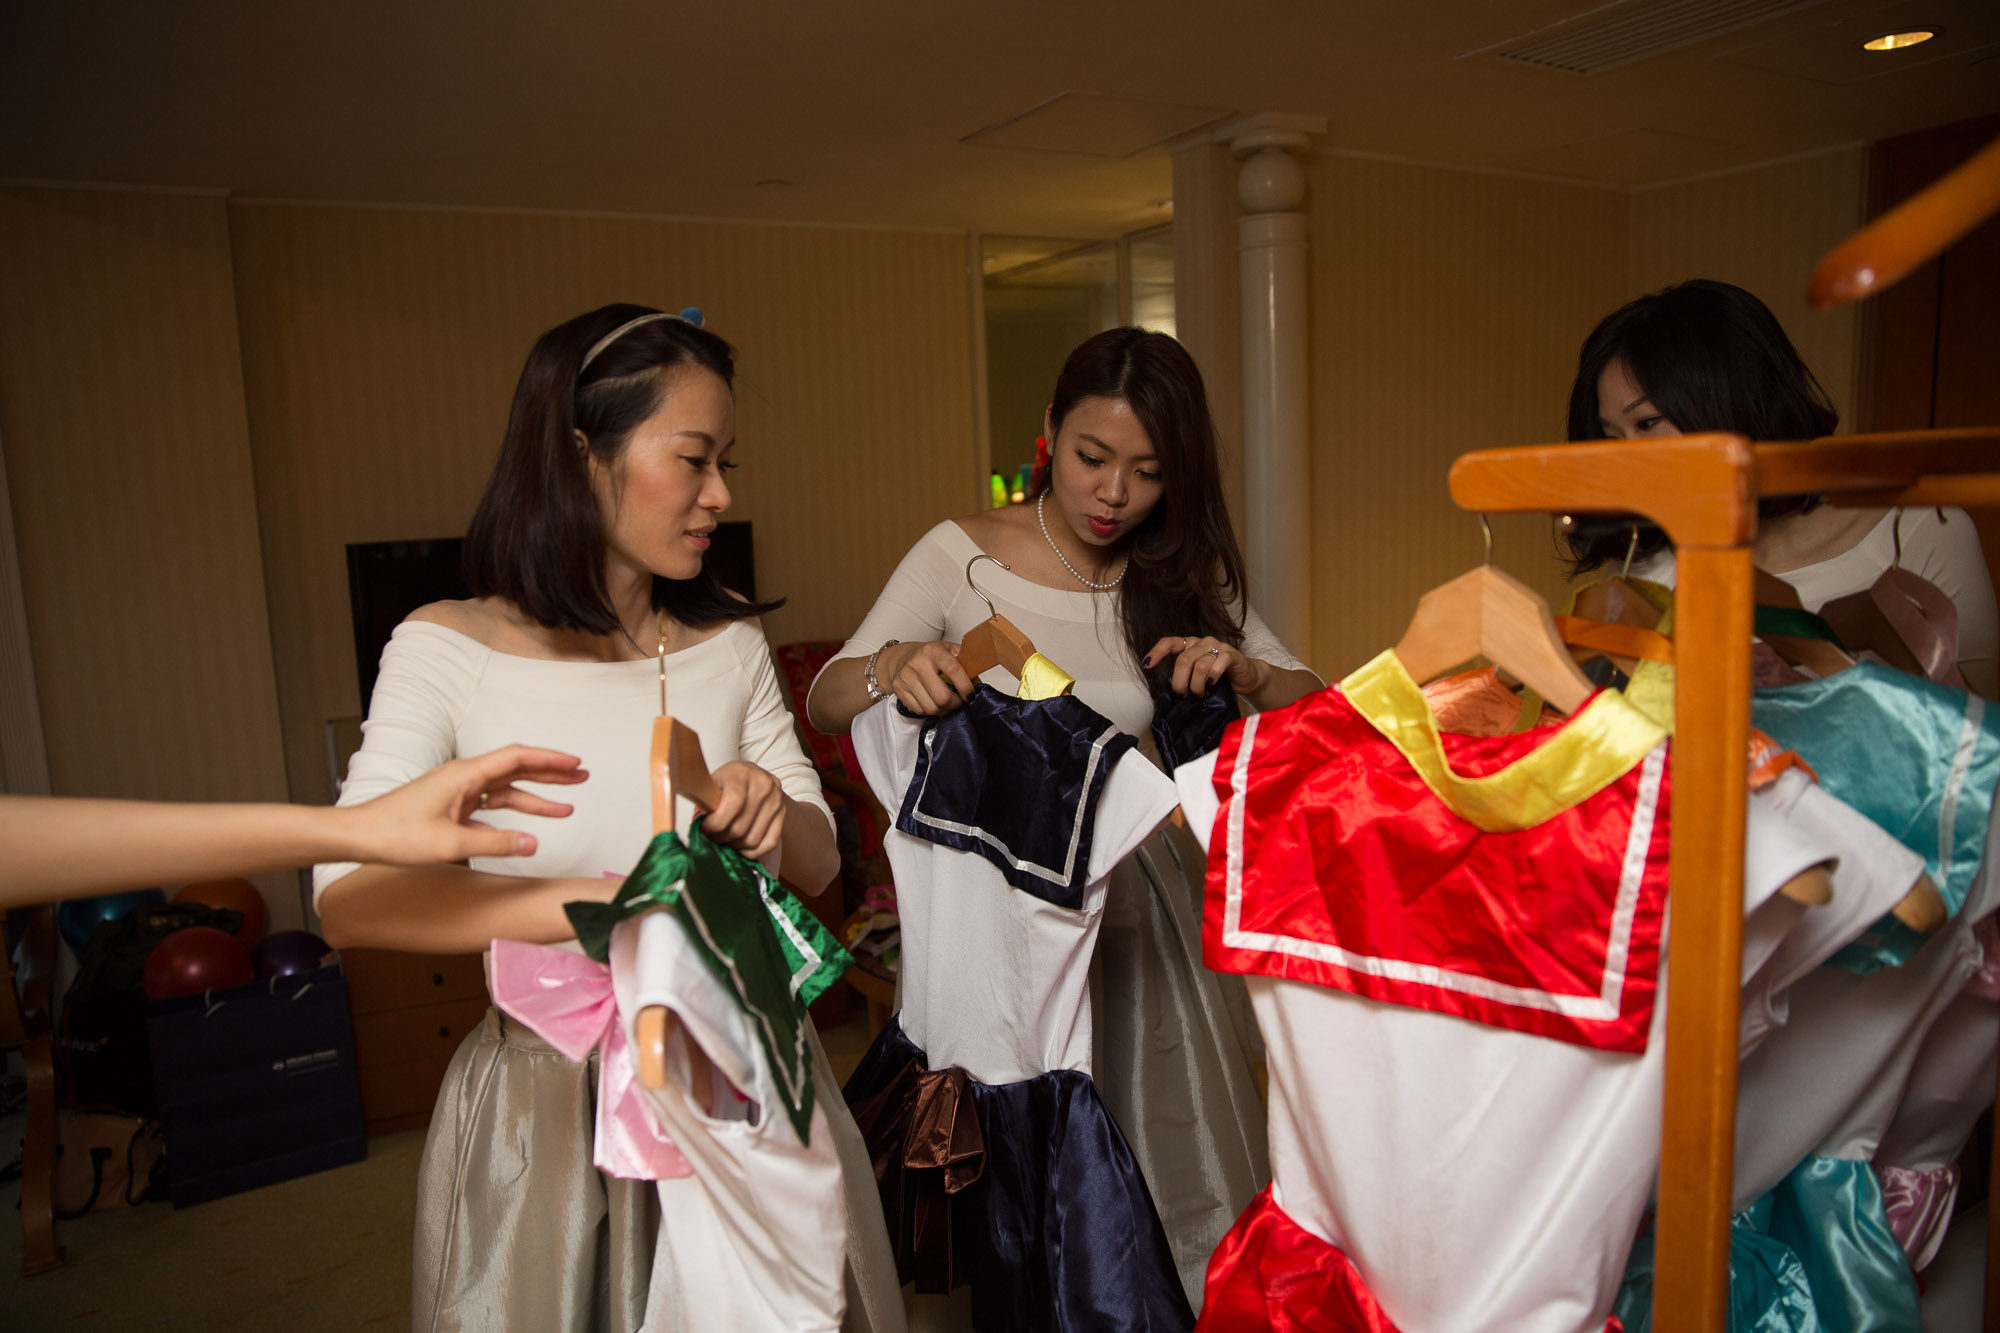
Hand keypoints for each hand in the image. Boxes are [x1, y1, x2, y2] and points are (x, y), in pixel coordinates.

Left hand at [340, 745, 587, 863]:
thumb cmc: (393, 833)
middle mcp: (463, 778)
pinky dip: (510, 817)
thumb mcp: (450, 844)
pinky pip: (489, 809)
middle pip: (516, 769)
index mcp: (464, 775)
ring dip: (535, 798)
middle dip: (550, 773)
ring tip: (565, 808)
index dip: (549, 760)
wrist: (357, 836)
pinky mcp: (451, 808)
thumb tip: (533, 843)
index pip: (517, 758)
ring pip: (505, 791)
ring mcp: (457, 793)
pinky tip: (525, 830)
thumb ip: (495, 844)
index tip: (575, 763)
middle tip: (581, 777)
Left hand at [705, 760, 786, 860]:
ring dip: (734, 846)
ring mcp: (776, 800)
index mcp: (742, 773)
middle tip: (711, 837)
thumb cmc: (726, 781)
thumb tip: (699, 824)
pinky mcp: (783, 814)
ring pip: (752, 839)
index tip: (704, 829)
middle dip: (721, 837)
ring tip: (724, 840)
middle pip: (741, 826)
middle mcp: (763, 785)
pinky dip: (752, 852)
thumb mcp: (712, 783)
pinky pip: (769, 843)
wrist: (751, 775)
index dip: (716, 823)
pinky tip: (739, 847)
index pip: (733, 804)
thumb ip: (706, 801)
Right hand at [882, 640, 974, 715]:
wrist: (900, 658)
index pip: (953, 669)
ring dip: (944, 710)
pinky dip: (931, 711)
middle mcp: (918, 663)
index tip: (970, 695)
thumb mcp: (947, 649)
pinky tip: (934, 703)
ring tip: (947, 704)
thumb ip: (964, 660)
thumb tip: (979, 676)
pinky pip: (920, 710)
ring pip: (931, 707)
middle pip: (942, 696)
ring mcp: (906, 678)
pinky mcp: (899, 690)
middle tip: (959, 701)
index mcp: (933, 651)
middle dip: (955, 703)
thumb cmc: (928, 655)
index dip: (965, 686)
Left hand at [1143, 635, 1267, 696]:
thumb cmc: (1218, 677)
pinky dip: (1213, 677)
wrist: (1245, 677)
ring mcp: (1218, 646)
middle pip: (1184, 659)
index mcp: (1190, 644)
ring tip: (1199, 693)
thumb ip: (1185, 674)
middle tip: (1183, 694)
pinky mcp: (1232, 654)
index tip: (1147, 665)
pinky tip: (1212, 684)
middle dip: (1180, 681)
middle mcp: (1202, 642)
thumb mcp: (1197, 675)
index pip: (1169, 642)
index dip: (1156, 652)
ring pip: (1200, 665)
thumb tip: (1170, 689)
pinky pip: (1218, 664)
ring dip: (1197, 684)